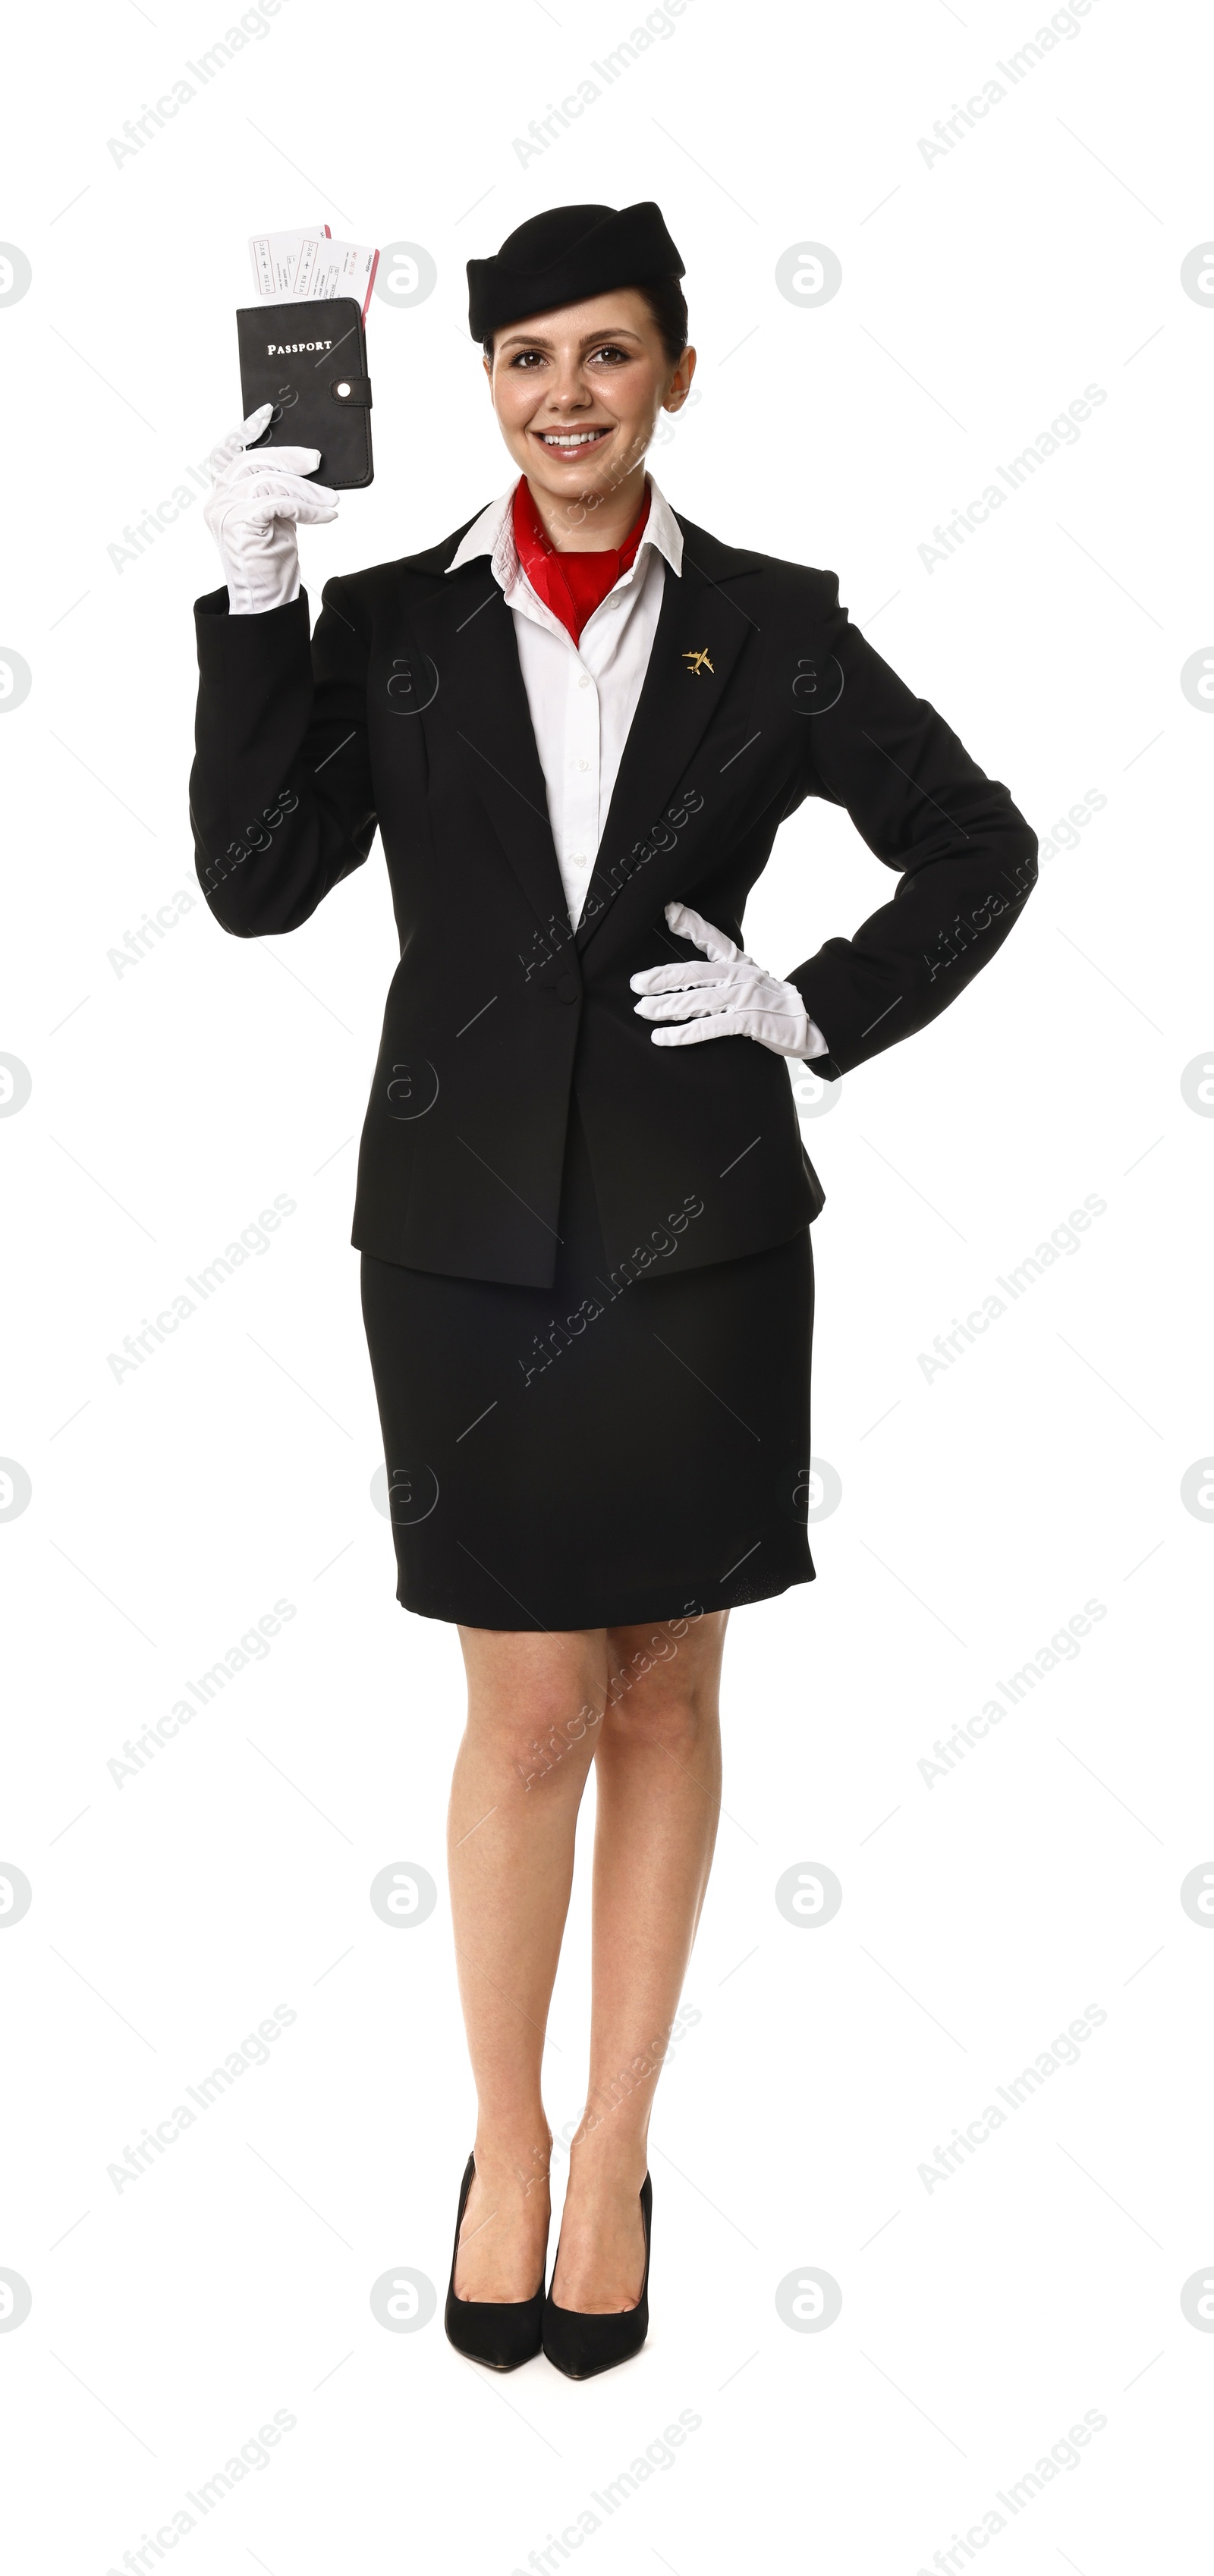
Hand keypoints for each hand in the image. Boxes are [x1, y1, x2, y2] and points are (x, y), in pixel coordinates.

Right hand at [203, 404, 337, 614]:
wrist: (265, 601)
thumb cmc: (270, 562)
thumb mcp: (277, 517)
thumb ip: (278, 490)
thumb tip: (305, 463)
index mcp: (223, 494)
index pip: (227, 452)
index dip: (245, 430)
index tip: (267, 414)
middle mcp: (217, 499)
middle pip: (254, 460)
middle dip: (291, 458)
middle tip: (318, 463)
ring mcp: (224, 511)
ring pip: (269, 480)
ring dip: (307, 490)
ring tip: (330, 503)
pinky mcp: (239, 524)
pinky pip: (277, 501)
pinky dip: (306, 507)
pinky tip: (323, 517)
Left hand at [630, 902, 829, 1057]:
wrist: (809, 1021)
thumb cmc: (770, 1000)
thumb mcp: (747, 973)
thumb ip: (720, 964)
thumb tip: (691, 959)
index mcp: (737, 962)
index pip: (712, 938)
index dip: (690, 922)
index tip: (667, 909)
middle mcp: (739, 975)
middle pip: (694, 972)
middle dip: (661, 977)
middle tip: (635, 984)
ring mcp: (744, 998)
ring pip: (697, 1000)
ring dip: (666, 1006)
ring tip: (642, 1010)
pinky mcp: (749, 1021)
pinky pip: (710, 1027)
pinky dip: (683, 1033)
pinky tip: (663, 1038)